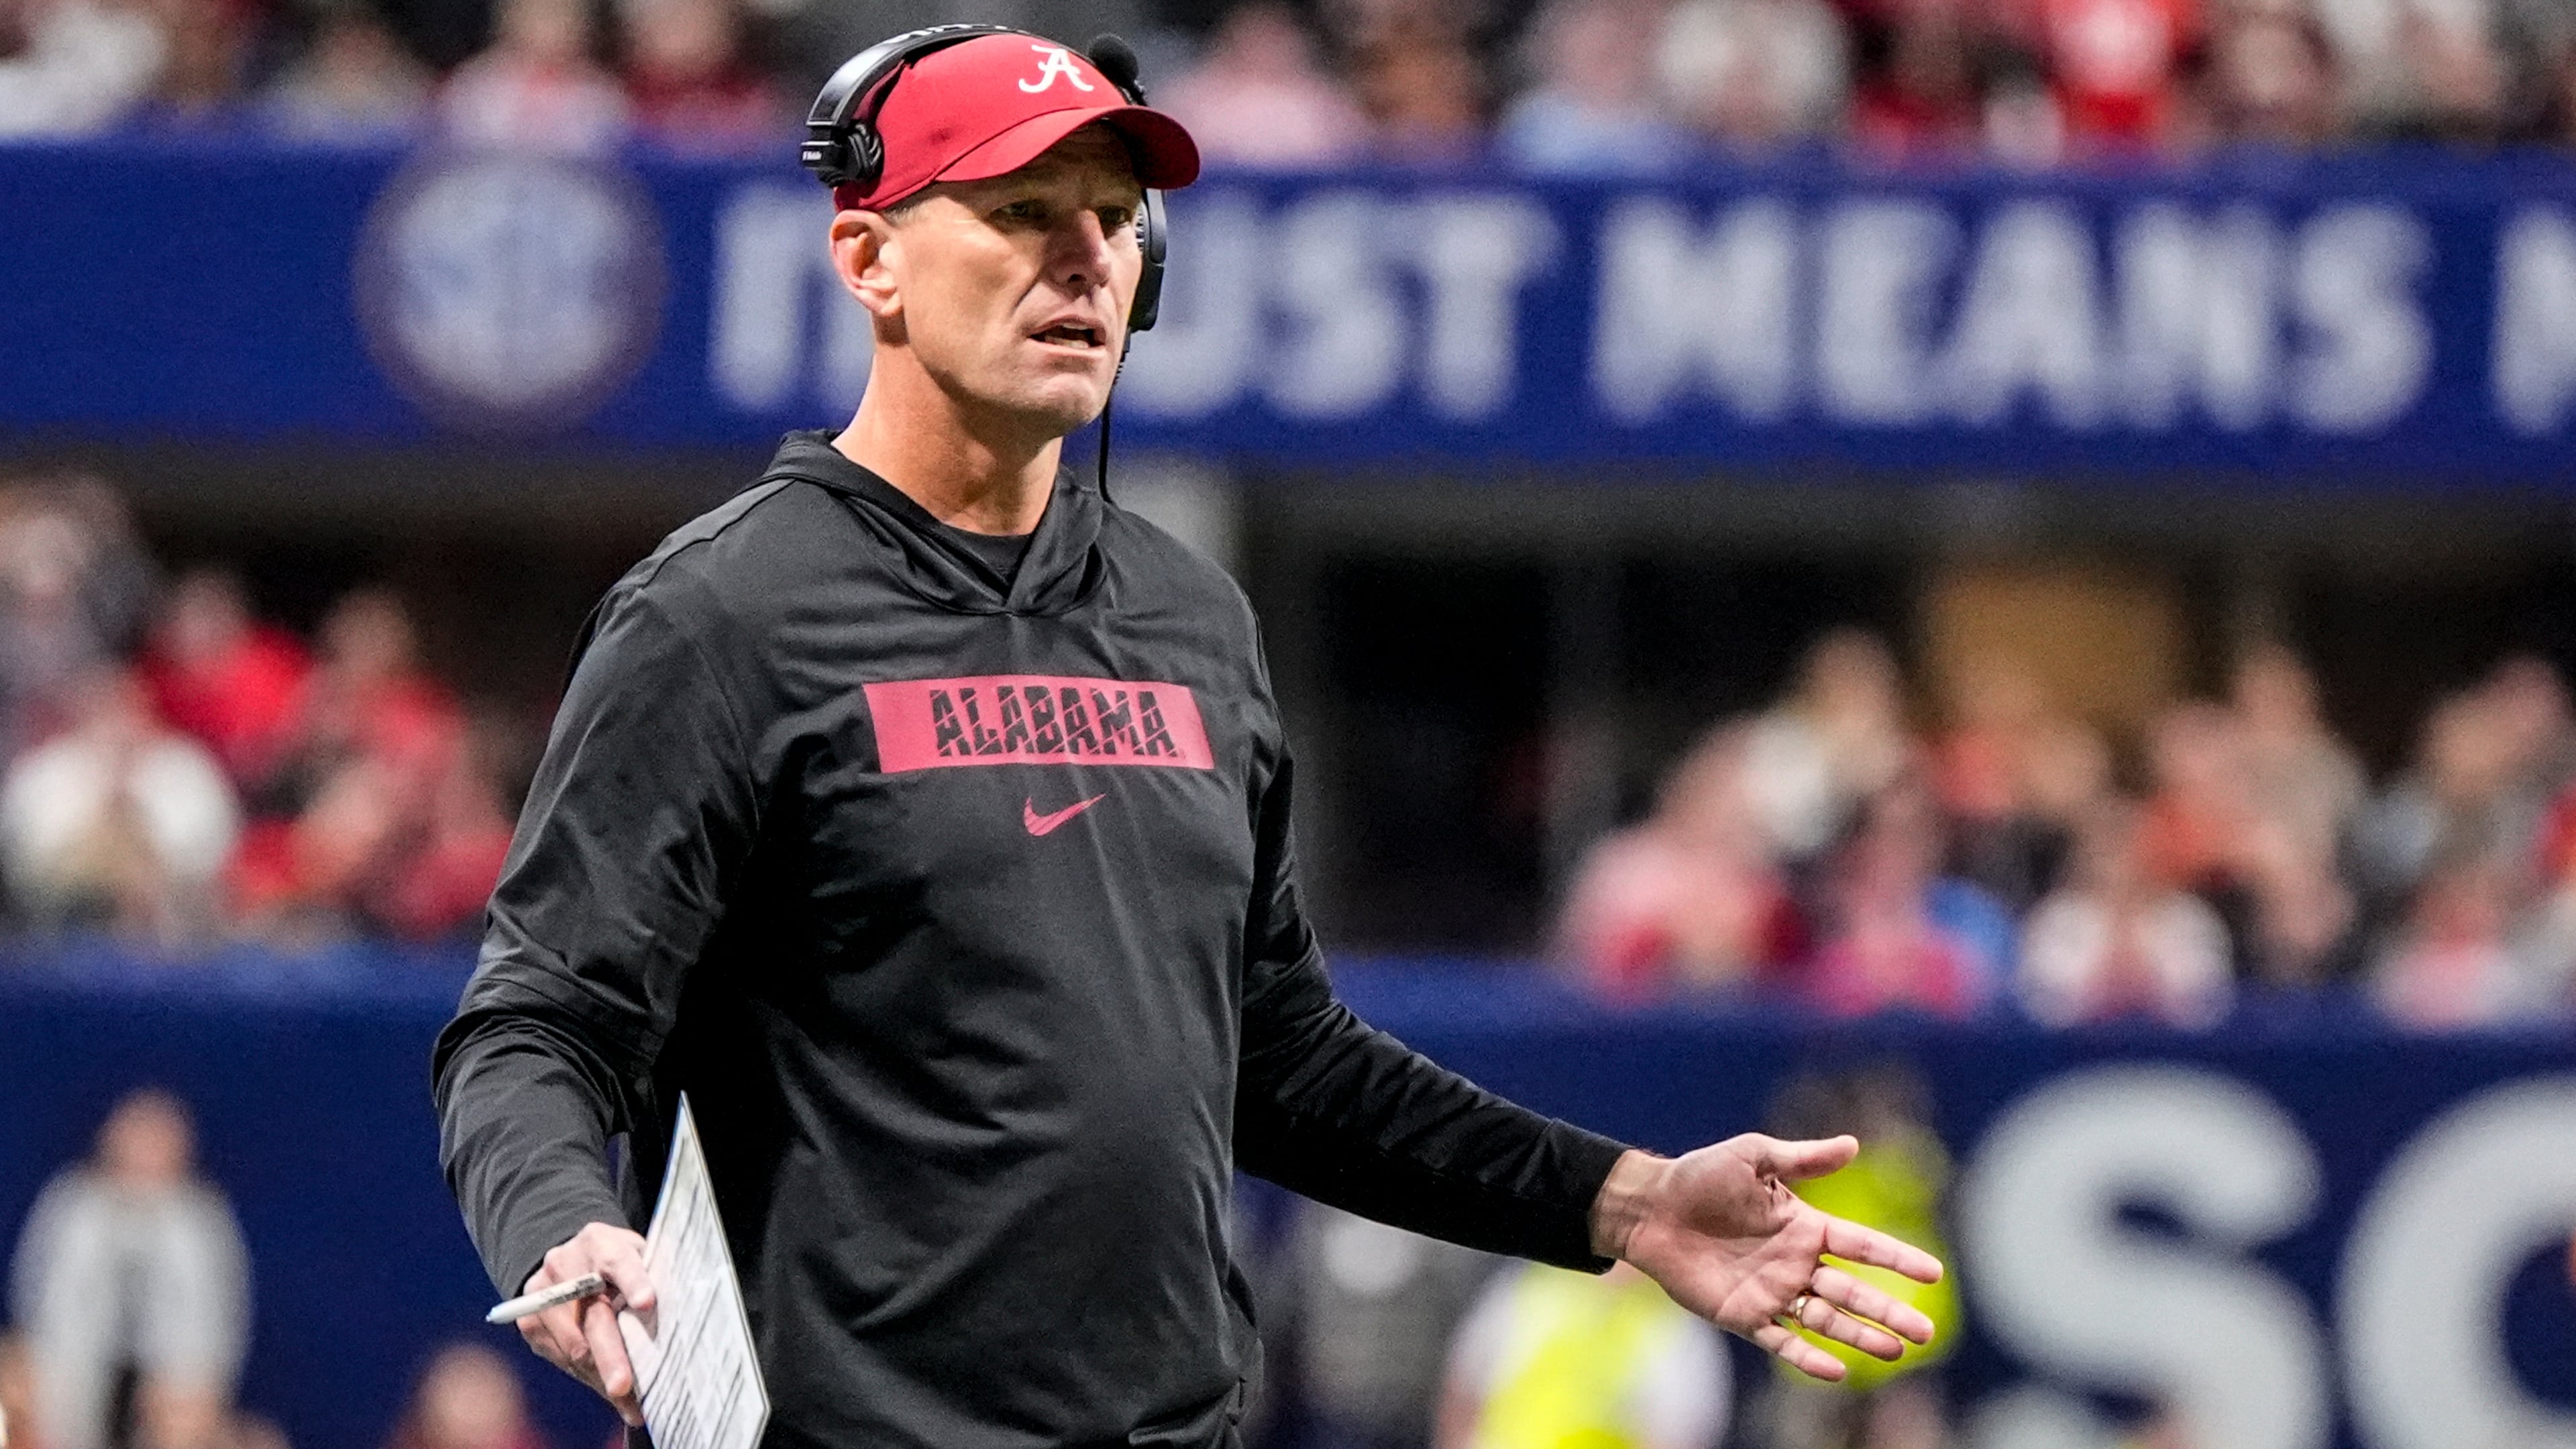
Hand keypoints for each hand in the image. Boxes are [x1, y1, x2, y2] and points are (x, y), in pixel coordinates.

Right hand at [518, 1223, 655, 1425]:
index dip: (633, 1282)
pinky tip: (607, 1391)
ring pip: (573, 1344)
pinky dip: (586, 1377)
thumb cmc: (618, 1262)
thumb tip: (679, 1313)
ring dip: (600, 1376)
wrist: (568, 1258)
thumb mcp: (638, 1254)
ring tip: (627, 1402)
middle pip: (591, 1314)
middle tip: (623, 1385)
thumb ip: (653, 1275)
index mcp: (599, 1242)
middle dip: (609, 1354)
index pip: (618, 1261)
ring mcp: (542, 1294)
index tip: (647, 1303)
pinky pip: (558, 1357)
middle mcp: (565, 1265)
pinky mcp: (529, 1321)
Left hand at [1591, 1136, 1942, 1381]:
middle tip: (1927, 1332)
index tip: (1934, 1273)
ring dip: (1861, 1336)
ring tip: (1896, 1350)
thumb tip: (1854, 1144)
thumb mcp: (1753, 1157)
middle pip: (1853, 1292)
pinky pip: (1782, 1342)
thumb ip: (1802, 1158)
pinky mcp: (1744, 1316)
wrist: (1650, 1208)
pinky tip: (1838, 1370)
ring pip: (1827, 1321)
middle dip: (1890, 1310)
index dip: (1897, 1258)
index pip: (1862, 1245)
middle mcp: (1796, 1264)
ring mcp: (1773, 1293)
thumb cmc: (1700, 1176)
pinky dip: (1808, 1357)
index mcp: (1805, 1226)